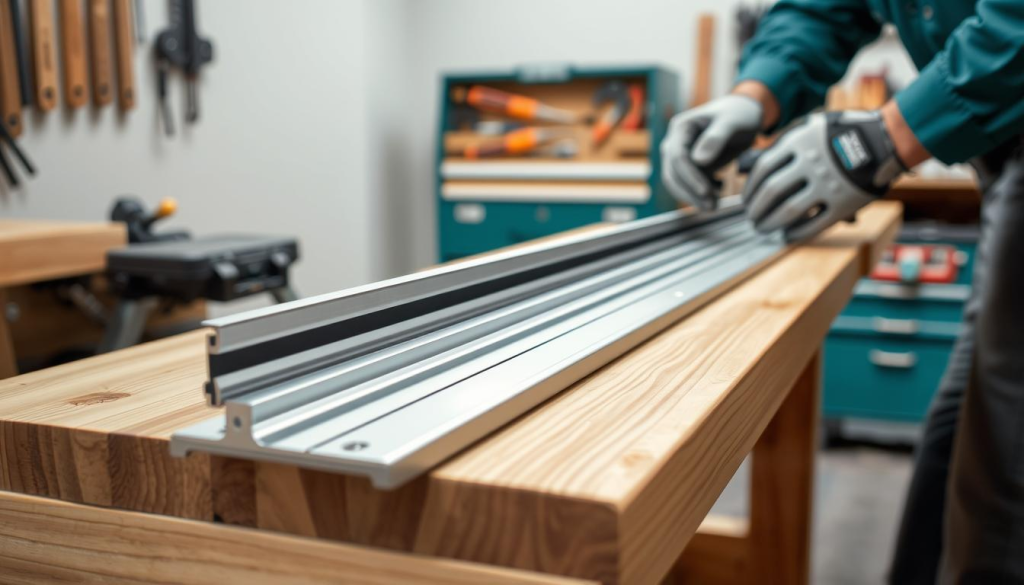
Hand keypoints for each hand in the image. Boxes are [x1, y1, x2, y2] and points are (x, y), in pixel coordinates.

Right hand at [660, 95, 762, 210]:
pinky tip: (720, 190)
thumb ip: (716, 138)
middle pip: (674, 173)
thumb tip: (698, 160)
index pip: (678, 157)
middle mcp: (675, 142)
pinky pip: (689, 185)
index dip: (689, 177)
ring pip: (678, 183)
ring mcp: (681, 155)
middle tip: (712, 207)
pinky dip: (701, 194)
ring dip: (693, 197)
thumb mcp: (732, 122)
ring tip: (714, 206)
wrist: (744, 114)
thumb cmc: (739, 113)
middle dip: (691, 192)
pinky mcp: (690, 166)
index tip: (706, 192)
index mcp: (681, 128)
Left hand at [743, 110, 906, 240]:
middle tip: (751, 218)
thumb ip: (787, 143)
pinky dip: (795, 233)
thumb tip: (755, 164)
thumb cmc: (845, 133)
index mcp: (799, 143)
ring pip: (788, 211)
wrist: (886, 140)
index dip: (750, 188)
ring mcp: (826, 185)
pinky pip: (812, 225)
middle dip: (756, 209)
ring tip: (763, 228)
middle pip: (771, 192)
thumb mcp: (812, 127)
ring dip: (770, 223)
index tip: (746, 200)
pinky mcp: (842, 204)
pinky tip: (787, 236)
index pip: (762, 169)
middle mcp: (810, 164)